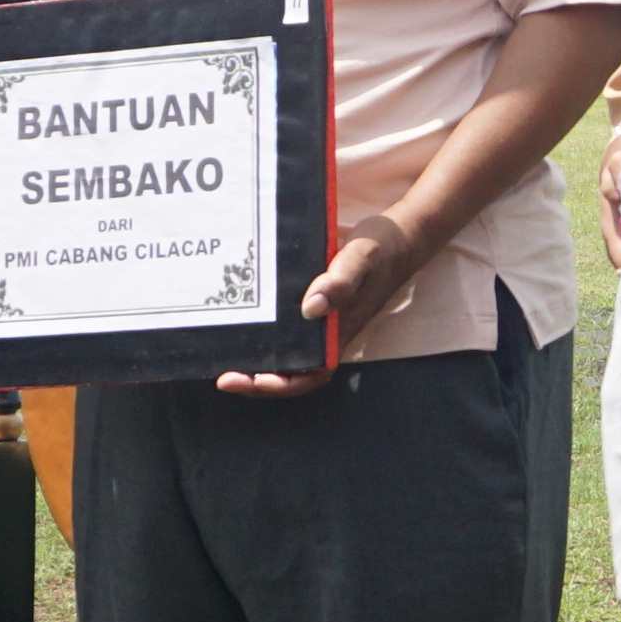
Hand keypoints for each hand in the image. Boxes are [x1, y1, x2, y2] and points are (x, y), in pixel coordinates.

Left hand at [224, 210, 423, 394]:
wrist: (397, 236)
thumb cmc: (381, 249)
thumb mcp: (361, 259)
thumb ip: (340, 283)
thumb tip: (311, 309)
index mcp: (340, 332)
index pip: (309, 375)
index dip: (277, 385)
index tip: (247, 379)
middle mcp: (327, 333)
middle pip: (291, 372)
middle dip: (256, 379)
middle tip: (223, 376)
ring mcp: (319, 321)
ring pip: (285, 352)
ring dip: (256, 358)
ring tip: (224, 353)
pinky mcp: (312, 303)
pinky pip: (284, 326)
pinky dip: (263, 330)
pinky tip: (241, 319)